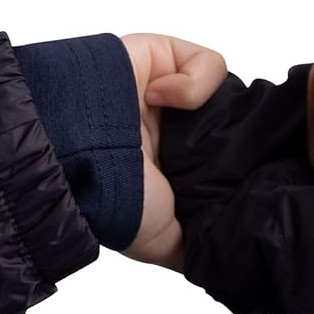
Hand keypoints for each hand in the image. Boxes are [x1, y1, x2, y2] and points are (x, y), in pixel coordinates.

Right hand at [118, 33, 228, 271]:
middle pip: (227, 117)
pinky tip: (161, 98)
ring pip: (221, 88)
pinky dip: (193, 83)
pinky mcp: (155, 54)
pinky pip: (204, 61)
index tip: (239, 175)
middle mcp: (170, 125)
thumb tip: (221, 259)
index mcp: (172, 162)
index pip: (224, 153)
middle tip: (225, 153)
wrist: (74, 160)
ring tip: (185, 133)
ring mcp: (162, 88)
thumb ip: (193, 245)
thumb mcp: (160, 241)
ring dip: (210, 110)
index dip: (237, 161)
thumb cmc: (106, 200)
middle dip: (235, 133)